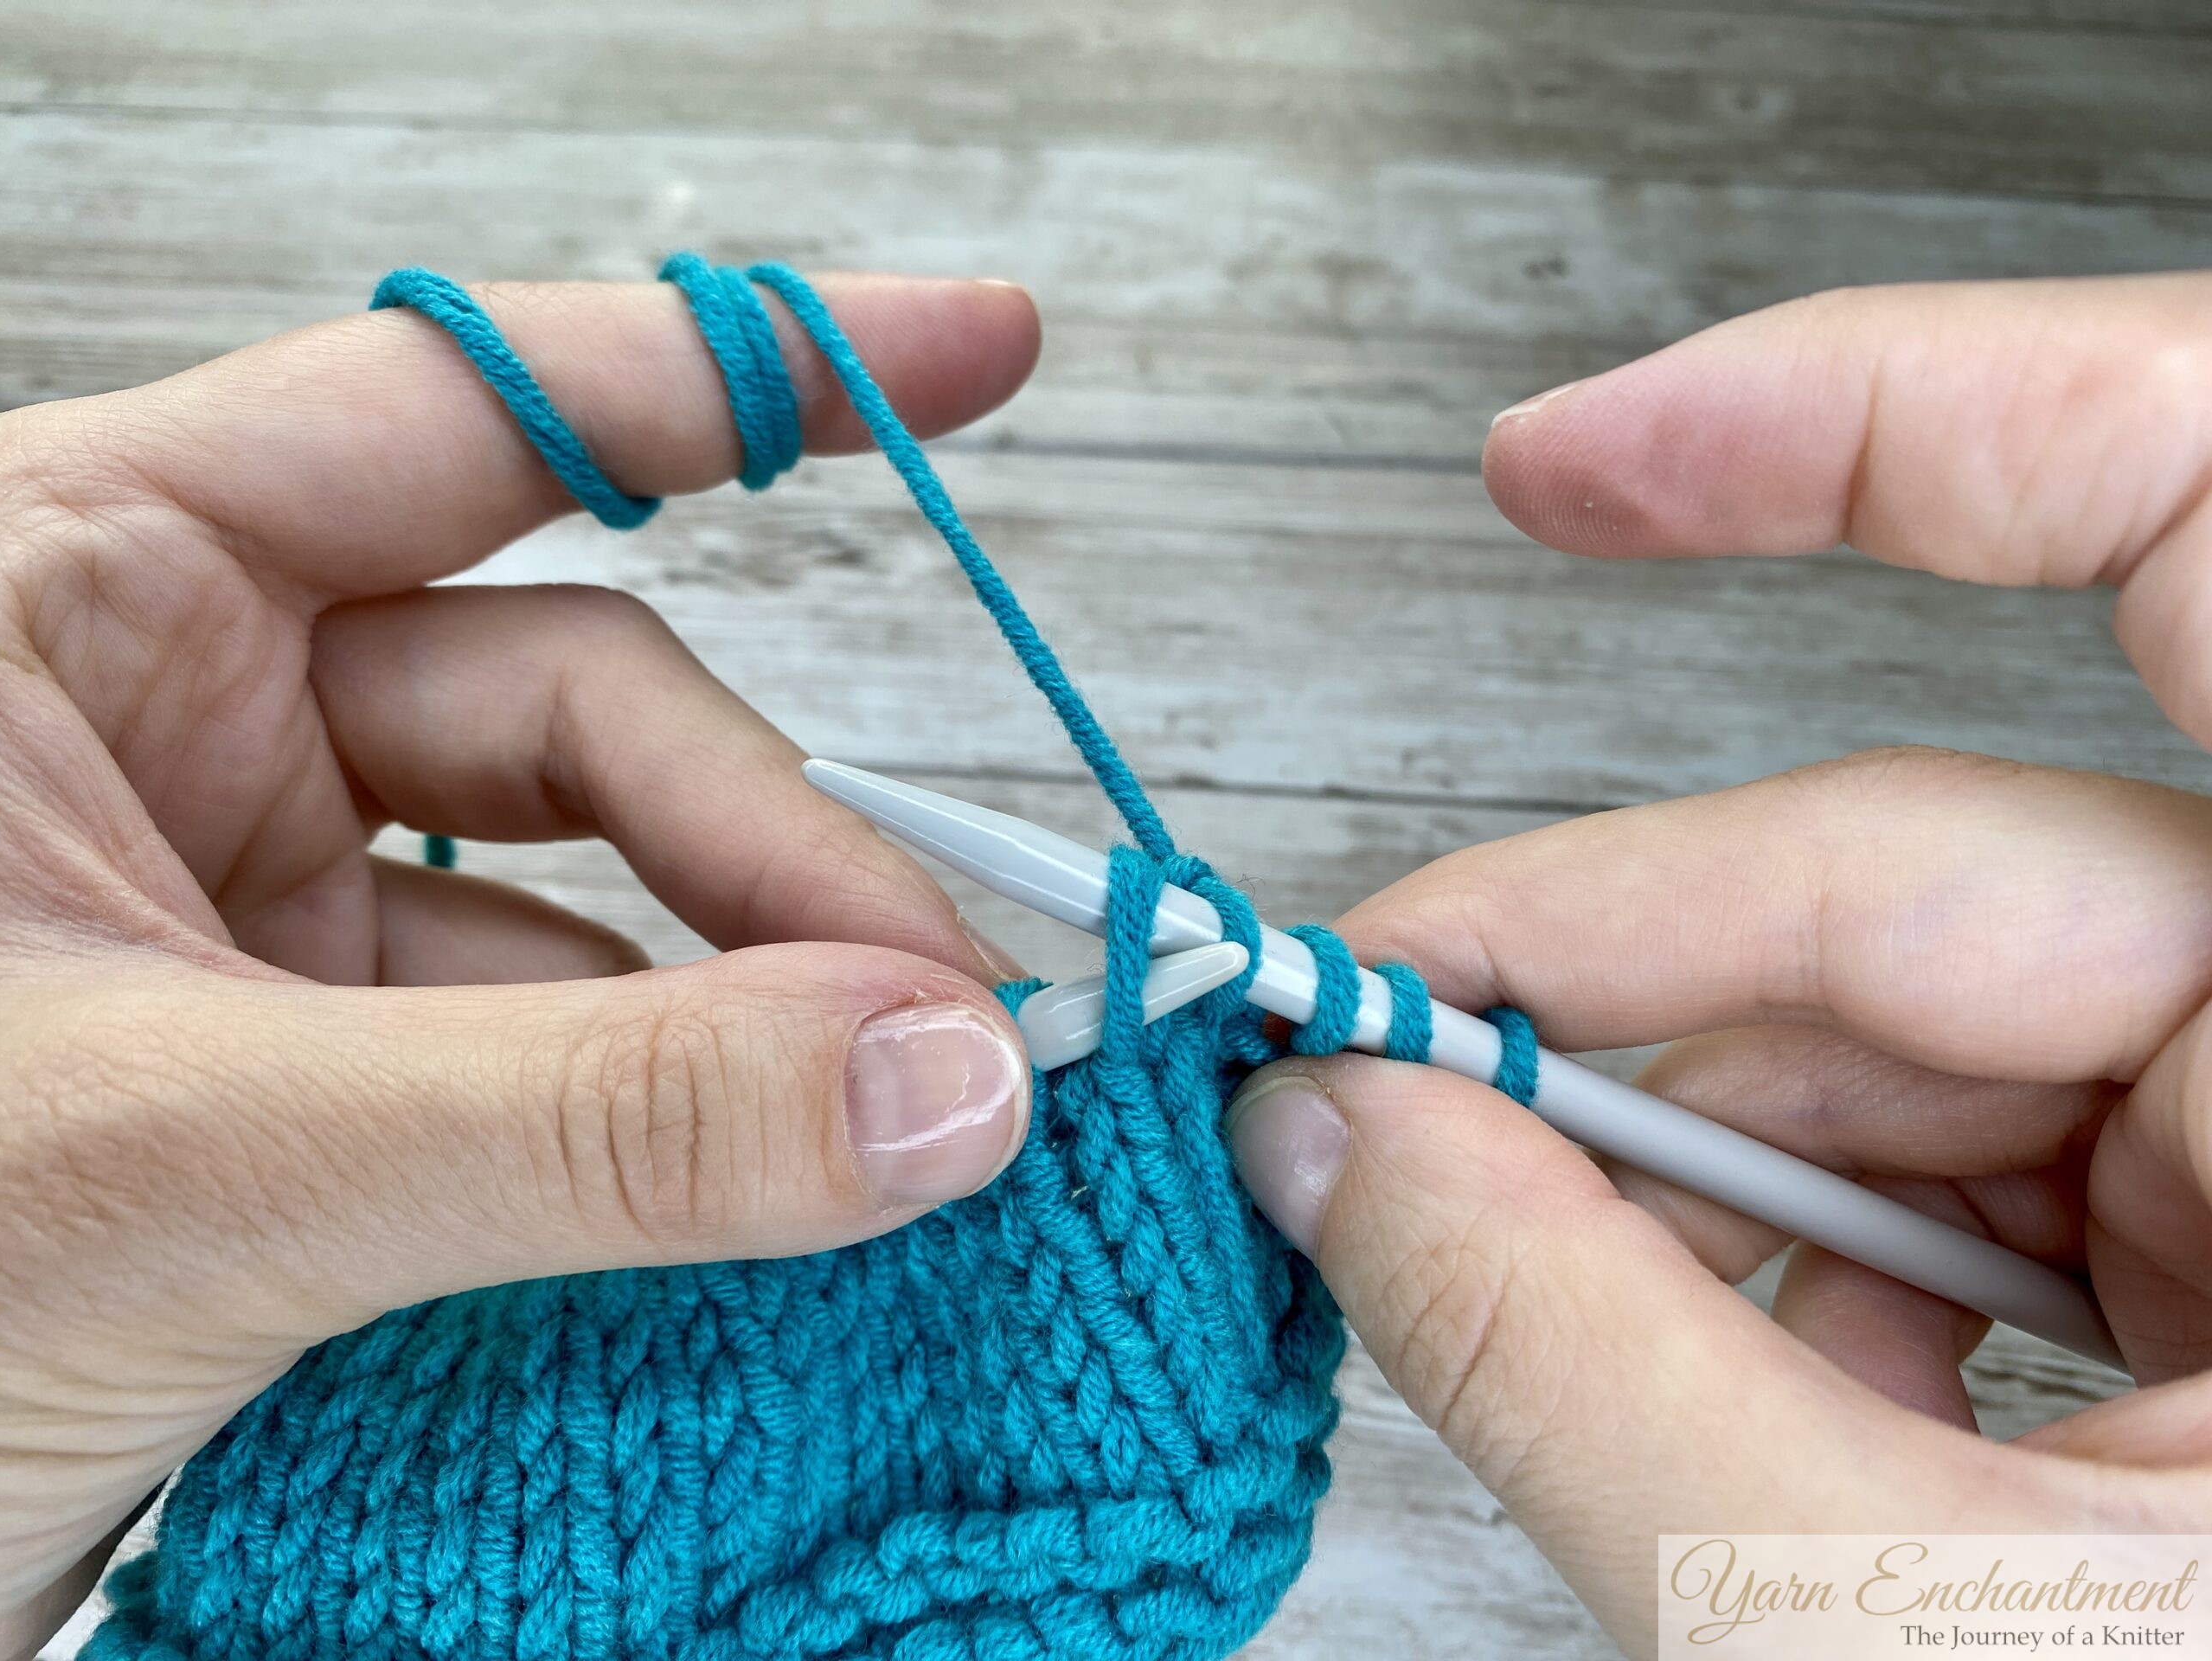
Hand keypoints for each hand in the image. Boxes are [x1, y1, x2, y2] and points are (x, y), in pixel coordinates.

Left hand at [0, 272, 1041, 1645]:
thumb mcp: (186, 1160)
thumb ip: (585, 1109)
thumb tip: (940, 1079)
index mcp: (68, 597)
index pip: (462, 409)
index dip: (740, 374)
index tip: (989, 352)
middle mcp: (160, 724)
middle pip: (576, 706)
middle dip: (776, 859)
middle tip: (952, 1025)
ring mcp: (229, 912)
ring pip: (577, 899)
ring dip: (747, 1010)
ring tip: (895, 1127)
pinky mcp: (283, 1087)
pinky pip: (540, 1060)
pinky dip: (663, 1130)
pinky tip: (768, 1196)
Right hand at [1225, 273, 2211, 1654]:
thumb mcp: (1901, 1643)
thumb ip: (1571, 1360)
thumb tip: (1324, 1133)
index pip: (2202, 522)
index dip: (1871, 426)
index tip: (1565, 464)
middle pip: (1926, 881)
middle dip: (1596, 991)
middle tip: (1335, 1072)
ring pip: (1918, 1044)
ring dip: (1674, 1167)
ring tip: (1496, 1285)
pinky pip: (1962, 1166)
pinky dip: (1789, 1258)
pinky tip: (1701, 1373)